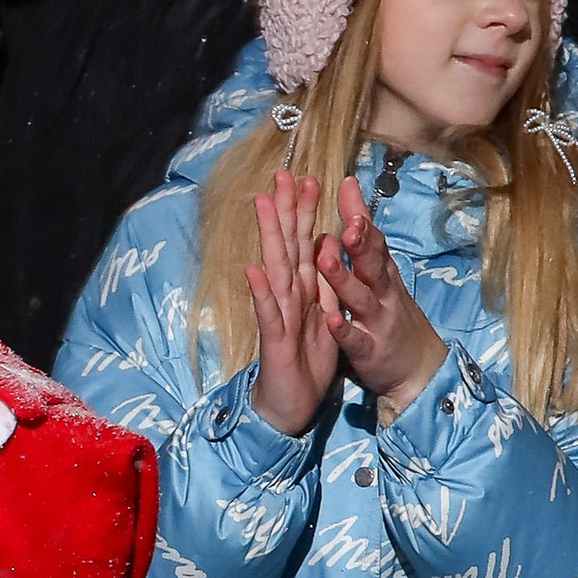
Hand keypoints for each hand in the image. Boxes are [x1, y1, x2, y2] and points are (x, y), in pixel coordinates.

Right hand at [245, 166, 341, 432]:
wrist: (291, 405)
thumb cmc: (305, 362)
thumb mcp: (323, 315)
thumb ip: (322, 281)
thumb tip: (323, 245)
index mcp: (302, 289)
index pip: (304, 242)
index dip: (305, 211)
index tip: (308, 177)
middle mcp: (287, 295)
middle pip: (286, 245)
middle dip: (285, 209)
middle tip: (283, 173)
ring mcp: (278, 314)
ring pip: (274, 269)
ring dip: (268, 237)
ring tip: (262, 203)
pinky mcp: (274, 339)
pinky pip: (268, 313)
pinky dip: (261, 292)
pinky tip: (253, 270)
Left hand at [317, 177, 446, 415]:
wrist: (417, 369)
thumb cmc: (391, 315)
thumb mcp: (381, 275)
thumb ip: (365, 240)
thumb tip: (351, 198)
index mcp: (381, 273)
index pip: (372, 238)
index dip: (360, 214)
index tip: (346, 187)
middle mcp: (382, 292)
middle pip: (372, 263)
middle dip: (360, 242)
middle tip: (349, 223)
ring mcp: (376, 321)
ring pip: (359, 298)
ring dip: (344, 279)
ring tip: (325, 261)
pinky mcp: (368, 350)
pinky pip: (354, 339)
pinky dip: (343, 330)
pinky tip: (330, 320)